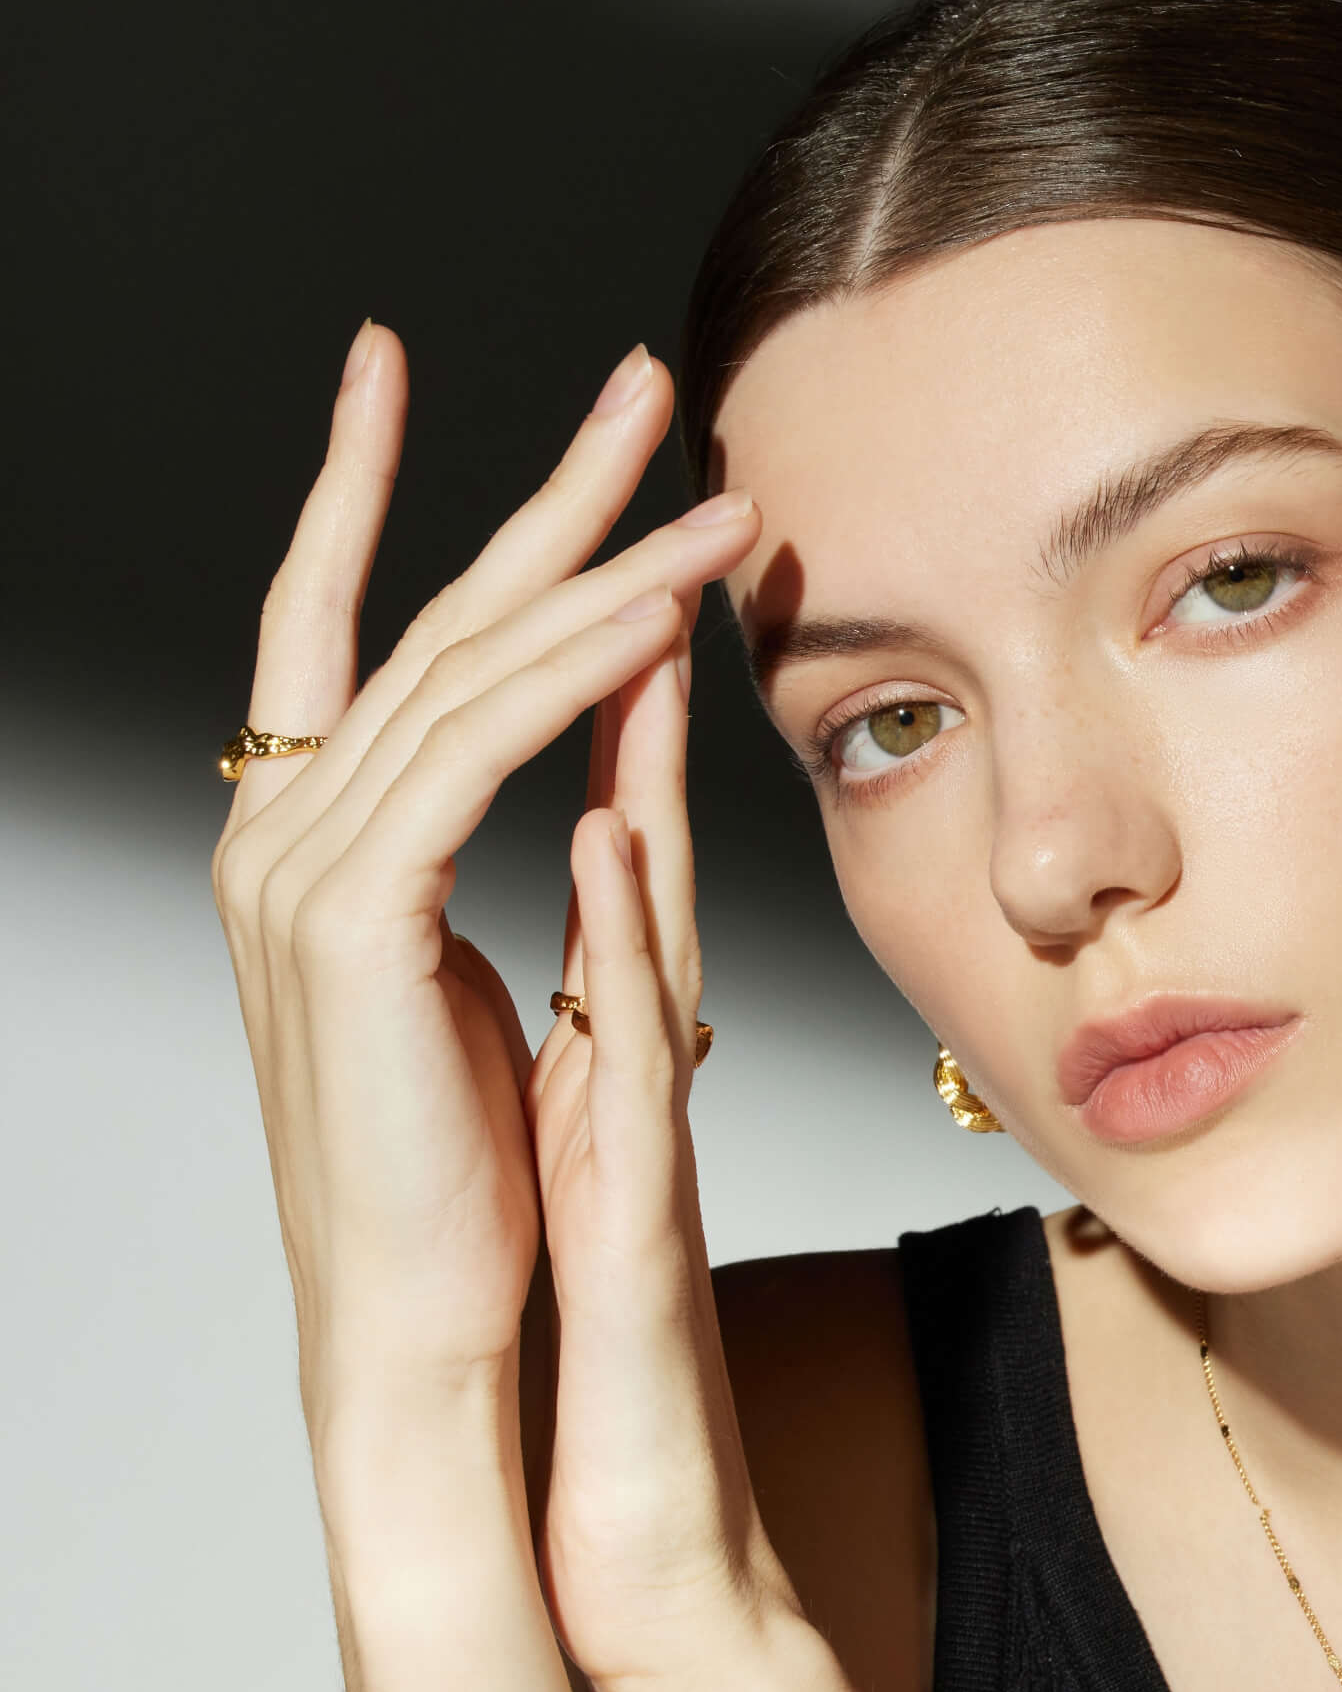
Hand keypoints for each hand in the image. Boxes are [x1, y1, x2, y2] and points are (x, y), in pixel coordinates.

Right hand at [214, 324, 757, 1481]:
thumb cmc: (472, 1186)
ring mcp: (300, 870)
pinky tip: (657, 615)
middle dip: (539, 489)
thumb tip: (589, 776)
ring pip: (466, 669)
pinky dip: (573, 674)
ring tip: (714, 493)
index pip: (337, 624)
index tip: (396, 365)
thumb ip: (520, 869)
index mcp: (304, 841)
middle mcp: (278, 833)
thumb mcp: (501, 984)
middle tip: (638, 378)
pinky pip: (478, 752)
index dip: (366, 486)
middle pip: (422, 611)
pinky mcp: (357, 915)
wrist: (427, 1326)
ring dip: (601, 569)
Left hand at [526, 609, 800, 1691]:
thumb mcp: (599, 1127)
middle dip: (643, 630)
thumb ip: (605, 996)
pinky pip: (626, 1041)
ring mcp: (643, 1103)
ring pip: (650, 895)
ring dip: (651, 747)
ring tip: (647, 598)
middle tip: (668, 474)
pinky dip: (613, 937)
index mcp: (607, 1014)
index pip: (607, 796)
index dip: (603, 647)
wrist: (638, 1500)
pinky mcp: (635, 1187)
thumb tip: (593, 860)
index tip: (604, 507)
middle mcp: (635, 1035)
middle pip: (646, 798)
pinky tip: (603, 840)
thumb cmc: (608, 1332)